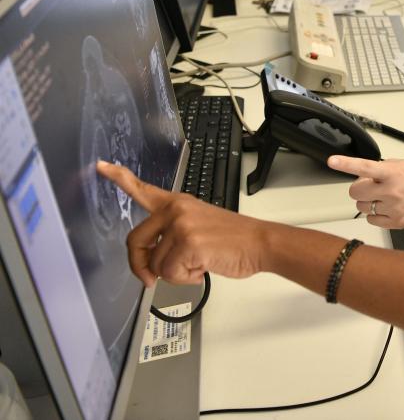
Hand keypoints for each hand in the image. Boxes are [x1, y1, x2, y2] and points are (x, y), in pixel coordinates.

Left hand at [97, 161, 268, 286]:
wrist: (260, 243)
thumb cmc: (234, 239)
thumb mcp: (199, 226)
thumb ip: (173, 235)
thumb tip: (153, 263)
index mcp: (178, 203)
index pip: (143, 189)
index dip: (120, 178)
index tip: (101, 166)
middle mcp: (176, 211)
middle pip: (135, 242)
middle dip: (141, 266)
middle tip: (150, 278)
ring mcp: (181, 226)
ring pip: (155, 265)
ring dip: (174, 273)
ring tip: (198, 263)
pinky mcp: (188, 244)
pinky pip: (170, 274)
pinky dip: (185, 278)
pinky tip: (203, 268)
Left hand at [328, 156, 403, 228]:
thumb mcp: (403, 164)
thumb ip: (382, 168)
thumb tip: (364, 174)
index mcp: (392, 173)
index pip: (364, 167)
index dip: (346, 164)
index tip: (332, 161)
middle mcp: (391, 191)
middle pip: (356, 192)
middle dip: (359, 188)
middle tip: (371, 186)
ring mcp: (392, 209)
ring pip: (361, 207)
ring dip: (367, 201)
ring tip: (383, 197)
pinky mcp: (394, 222)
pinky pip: (371, 220)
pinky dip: (374, 214)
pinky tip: (386, 207)